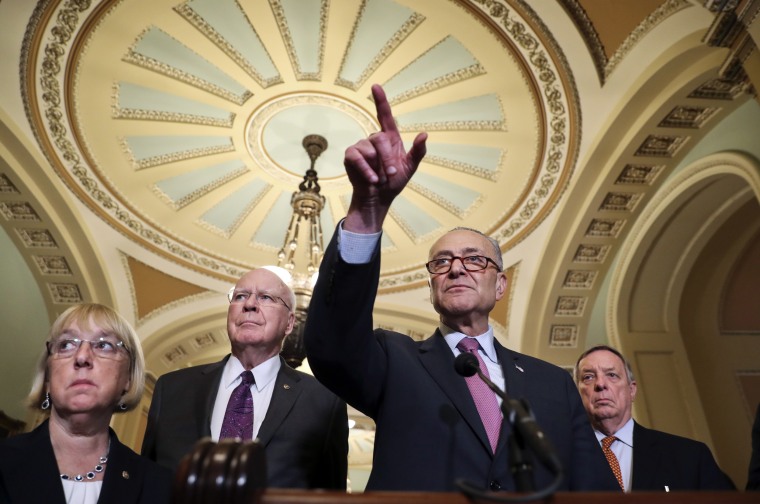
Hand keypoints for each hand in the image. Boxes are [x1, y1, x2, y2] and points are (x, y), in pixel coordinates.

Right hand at [343, 84, 426, 232]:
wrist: (378, 198)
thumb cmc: (394, 181)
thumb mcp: (410, 167)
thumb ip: (418, 152)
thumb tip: (424, 134)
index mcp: (390, 138)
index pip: (384, 115)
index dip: (380, 100)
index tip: (375, 86)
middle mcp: (374, 139)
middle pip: (380, 139)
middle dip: (387, 158)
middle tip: (392, 173)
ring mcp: (361, 146)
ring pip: (369, 150)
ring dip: (378, 167)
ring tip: (380, 178)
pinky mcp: (351, 156)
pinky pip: (357, 157)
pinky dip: (366, 170)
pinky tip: (372, 179)